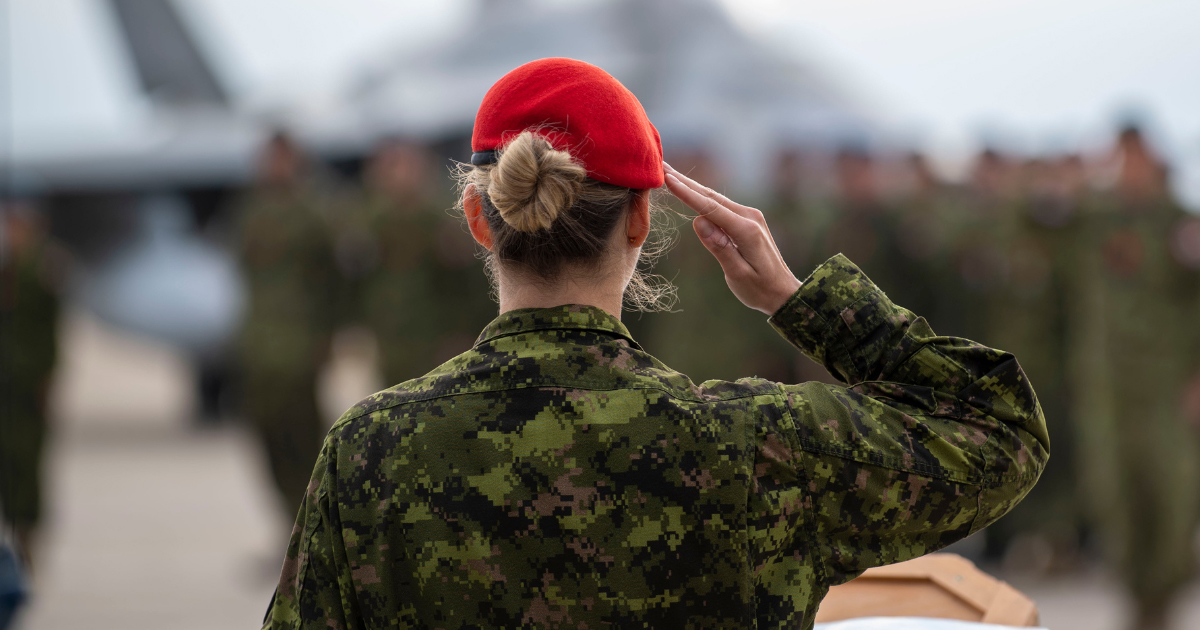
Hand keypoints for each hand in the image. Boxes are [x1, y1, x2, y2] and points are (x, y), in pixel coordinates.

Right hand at [664, 163, 800, 314]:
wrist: (784, 293)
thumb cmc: (760, 290)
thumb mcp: (737, 275)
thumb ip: (719, 247)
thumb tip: (698, 221)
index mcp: (746, 231)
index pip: (710, 208)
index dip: (686, 193)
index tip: (667, 178)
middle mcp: (750, 218)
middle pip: (711, 197)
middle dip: (685, 181)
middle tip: (661, 165)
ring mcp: (751, 217)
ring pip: (715, 199)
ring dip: (692, 186)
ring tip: (670, 174)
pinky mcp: (749, 221)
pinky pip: (721, 206)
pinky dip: (703, 197)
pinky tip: (691, 190)